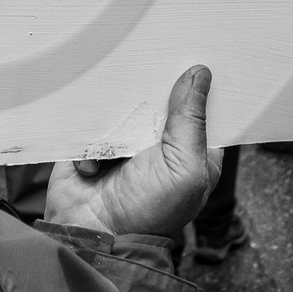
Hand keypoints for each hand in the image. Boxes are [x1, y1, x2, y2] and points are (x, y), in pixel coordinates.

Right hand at [43, 66, 220, 236]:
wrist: (95, 237)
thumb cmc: (150, 212)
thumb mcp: (184, 167)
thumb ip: (191, 120)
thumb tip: (199, 73)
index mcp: (192, 151)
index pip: (201, 108)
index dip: (198, 86)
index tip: (193, 54)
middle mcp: (159, 145)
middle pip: (160, 99)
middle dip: (152, 90)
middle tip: (147, 73)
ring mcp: (125, 144)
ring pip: (123, 106)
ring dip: (116, 117)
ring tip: (116, 137)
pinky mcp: (93, 146)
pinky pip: (92, 122)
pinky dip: (91, 141)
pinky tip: (95, 166)